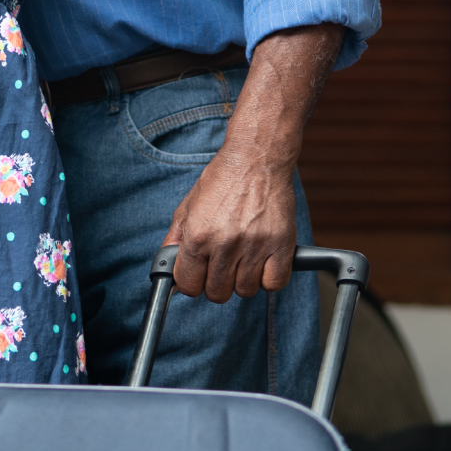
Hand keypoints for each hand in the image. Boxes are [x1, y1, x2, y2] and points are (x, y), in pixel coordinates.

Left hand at [162, 144, 297, 303]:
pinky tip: (263, 261)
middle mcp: (225, 243)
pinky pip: (274, 284)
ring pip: (245, 291)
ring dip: (244, 279)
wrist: (256, 158)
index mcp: (198, 235)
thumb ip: (176, 241)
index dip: (193, 282)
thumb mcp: (188, 207)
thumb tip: (169, 272)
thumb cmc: (222, 180)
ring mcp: (255, 245)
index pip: (189, 286)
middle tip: (223, 263)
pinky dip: (269, 278)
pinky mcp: (281, 245)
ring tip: (244, 257)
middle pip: (218, 293)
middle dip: (218, 282)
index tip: (200, 274)